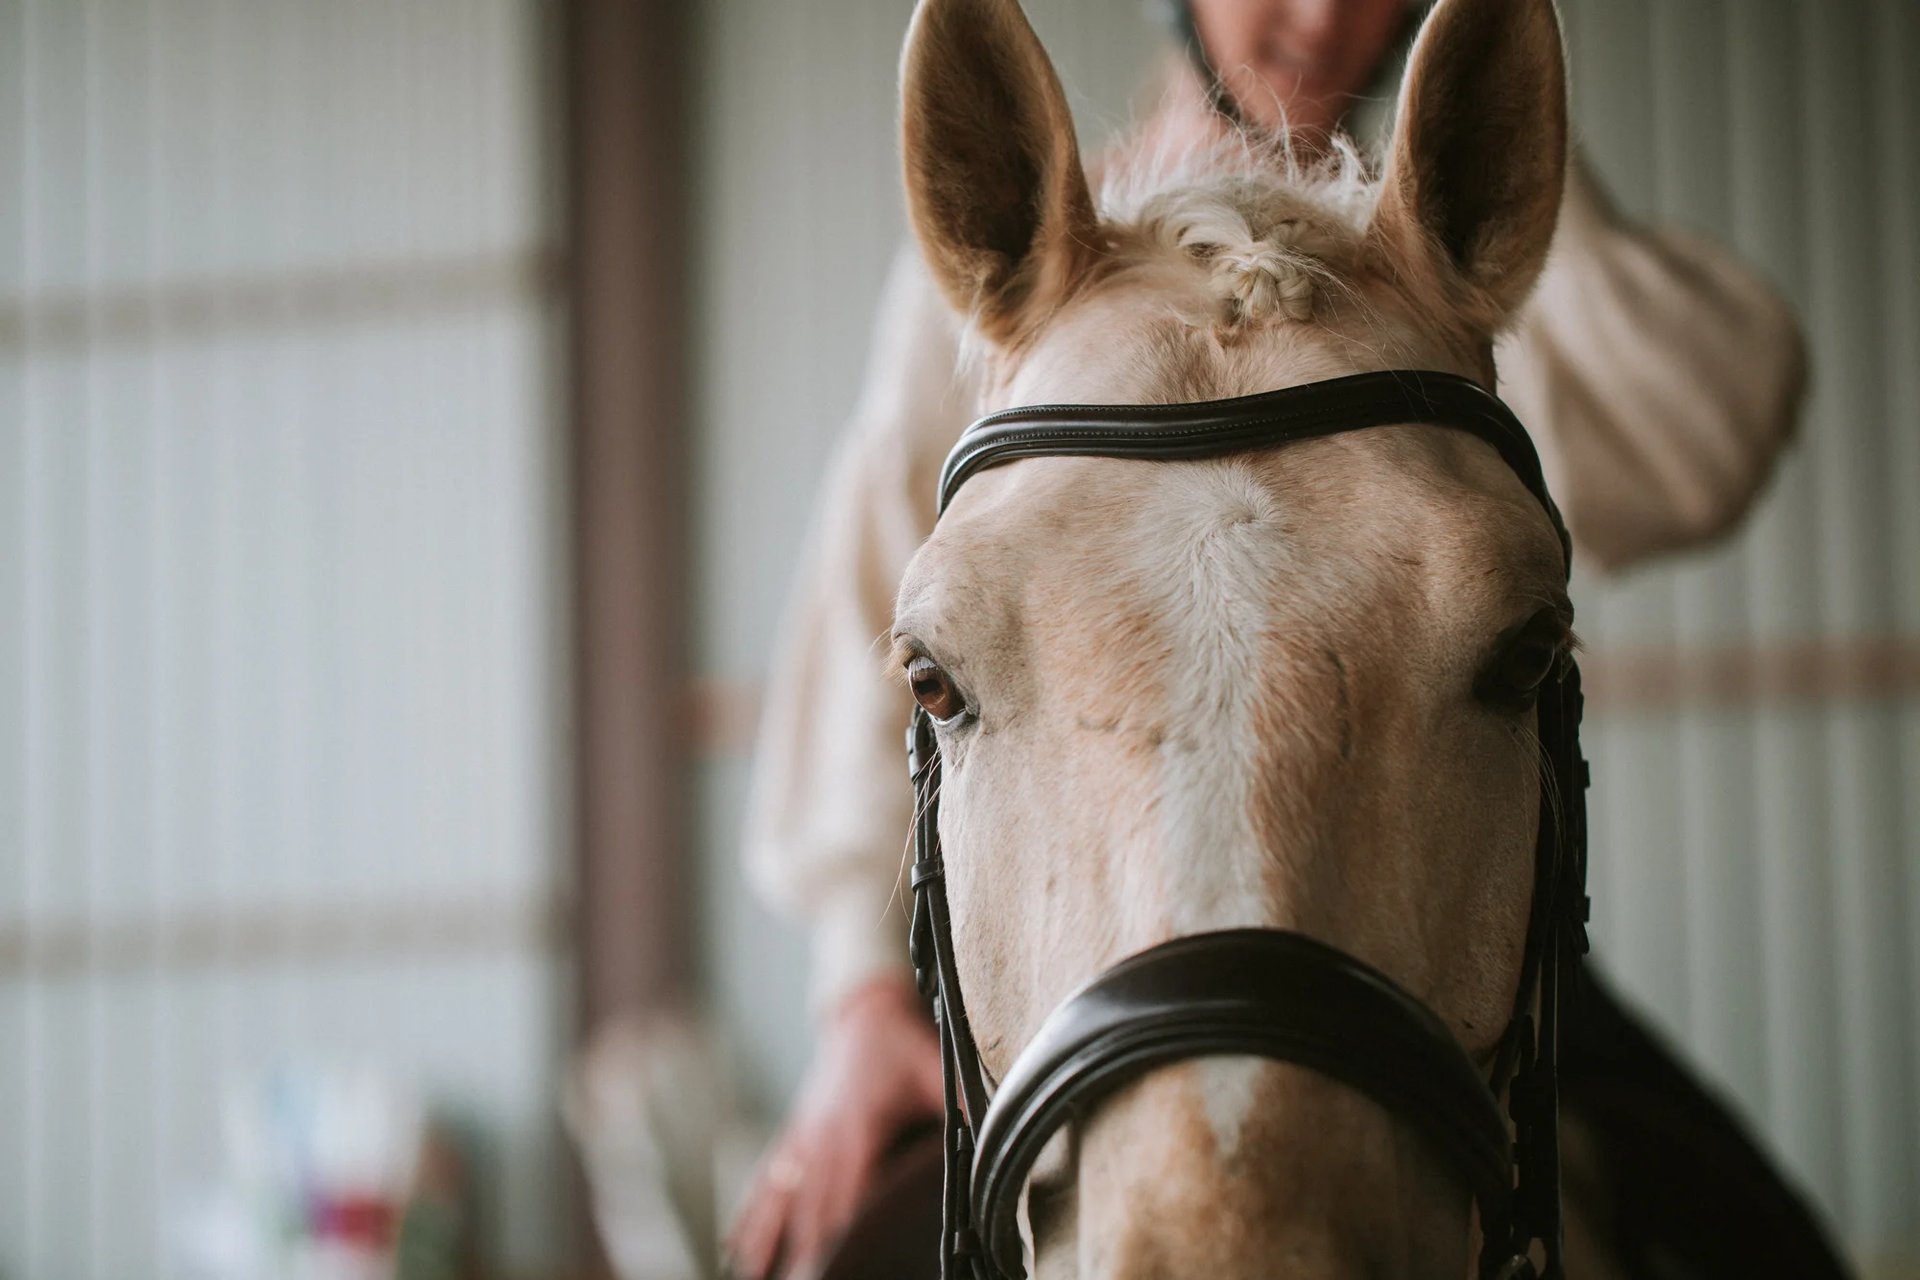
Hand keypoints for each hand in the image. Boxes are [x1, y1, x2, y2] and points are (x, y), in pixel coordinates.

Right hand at [726, 974, 944, 1279]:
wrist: (861, 1012)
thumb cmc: (901, 1043)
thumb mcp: (935, 1067)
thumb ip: (961, 1101)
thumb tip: (990, 1130)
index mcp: (859, 1127)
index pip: (851, 1190)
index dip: (845, 1228)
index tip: (840, 1261)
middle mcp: (823, 1137)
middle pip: (813, 1206)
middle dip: (807, 1251)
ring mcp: (803, 1138)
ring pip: (781, 1200)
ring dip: (769, 1242)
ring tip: (756, 1279)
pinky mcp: (793, 1136)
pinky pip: (766, 1180)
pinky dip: (751, 1215)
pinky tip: (736, 1246)